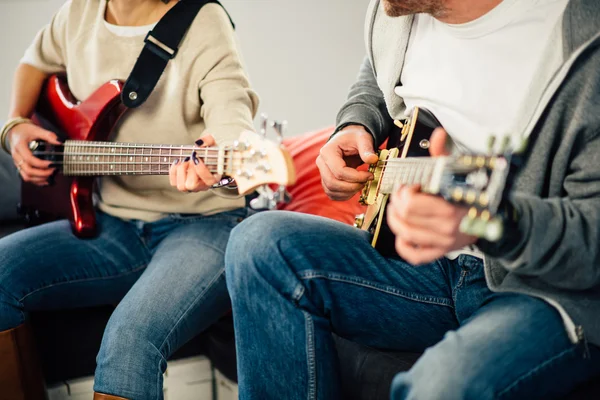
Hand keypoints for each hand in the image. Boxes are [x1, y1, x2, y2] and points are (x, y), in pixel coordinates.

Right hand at [8, 122, 59, 185]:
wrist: (15, 130)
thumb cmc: (25, 130)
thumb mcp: (37, 130)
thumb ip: (48, 135)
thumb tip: (60, 142)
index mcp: (20, 147)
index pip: (29, 159)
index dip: (41, 164)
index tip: (52, 164)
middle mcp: (17, 156)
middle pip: (28, 170)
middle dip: (42, 173)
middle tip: (53, 170)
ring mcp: (18, 162)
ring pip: (26, 176)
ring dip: (39, 179)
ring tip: (51, 176)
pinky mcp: (20, 166)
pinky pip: (26, 177)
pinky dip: (36, 181)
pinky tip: (46, 180)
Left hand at [169, 135, 219, 192]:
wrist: (204, 158)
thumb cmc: (209, 153)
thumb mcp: (212, 144)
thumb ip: (208, 140)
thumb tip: (198, 143)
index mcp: (214, 177)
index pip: (209, 180)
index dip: (201, 169)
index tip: (196, 157)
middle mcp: (203, 185)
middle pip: (192, 185)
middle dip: (189, 170)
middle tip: (190, 159)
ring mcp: (192, 187)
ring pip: (182, 186)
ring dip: (181, 171)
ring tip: (185, 161)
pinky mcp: (182, 184)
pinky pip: (174, 182)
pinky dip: (173, 171)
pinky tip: (178, 162)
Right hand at [316, 125, 378, 200]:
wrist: (348, 139)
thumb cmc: (355, 137)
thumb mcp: (363, 138)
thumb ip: (367, 148)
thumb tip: (373, 160)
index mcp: (327, 151)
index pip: (339, 171)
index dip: (356, 177)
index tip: (370, 175)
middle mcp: (321, 163)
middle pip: (333, 183)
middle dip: (352, 186)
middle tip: (366, 182)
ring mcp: (322, 172)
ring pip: (331, 190)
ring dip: (348, 192)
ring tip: (361, 185)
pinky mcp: (326, 180)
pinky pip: (332, 194)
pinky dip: (344, 196)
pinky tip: (355, 189)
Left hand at [386, 128, 476, 264]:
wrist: (496, 220)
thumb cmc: (473, 195)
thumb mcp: (460, 173)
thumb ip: (444, 155)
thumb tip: (439, 133)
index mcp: (450, 208)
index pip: (412, 203)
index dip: (405, 192)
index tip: (411, 185)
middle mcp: (446, 228)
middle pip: (405, 216)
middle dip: (397, 202)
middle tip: (401, 195)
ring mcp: (442, 242)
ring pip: (404, 234)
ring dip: (395, 219)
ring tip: (398, 208)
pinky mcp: (440, 252)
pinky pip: (414, 255)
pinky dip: (403, 245)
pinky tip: (403, 232)